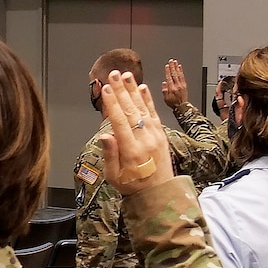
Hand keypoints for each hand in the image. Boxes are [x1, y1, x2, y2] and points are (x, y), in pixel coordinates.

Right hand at [98, 71, 174, 194]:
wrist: (159, 193)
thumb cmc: (133, 186)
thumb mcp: (114, 177)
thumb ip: (110, 155)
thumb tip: (105, 135)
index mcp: (132, 151)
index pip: (120, 122)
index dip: (112, 104)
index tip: (105, 89)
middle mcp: (145, 140)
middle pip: (131, 110)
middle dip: (122, 90)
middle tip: (114, 74)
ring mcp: (155, 136)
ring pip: (143, 108)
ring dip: (134, 90)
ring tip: (127, 75)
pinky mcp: (161, 135)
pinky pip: (154, 114)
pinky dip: (148, 100)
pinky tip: (143, 88)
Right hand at [161, 60, 190, 108]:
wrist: (182, 107)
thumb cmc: (173, 103)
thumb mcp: (165, 98)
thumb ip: (164, 90)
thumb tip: (164, 83)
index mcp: (171, 88)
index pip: (169, 77)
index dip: (168, 71)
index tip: (167, 66)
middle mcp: (177, 86)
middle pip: (174, 74)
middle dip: (172, 67)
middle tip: (171, 61)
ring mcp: (181, 85)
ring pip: (179, 74)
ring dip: (177, 67)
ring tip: (175, 62)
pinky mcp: (184, 85)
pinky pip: (183, 76)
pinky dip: (181, 71)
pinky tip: (180, 68)